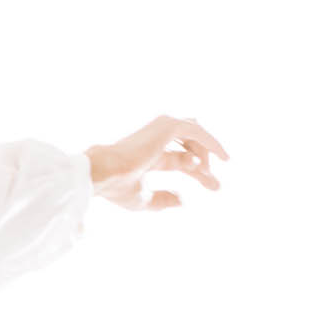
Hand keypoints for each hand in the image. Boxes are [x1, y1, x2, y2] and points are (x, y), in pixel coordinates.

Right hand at [87, 116, 227, 210]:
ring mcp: (161, 129)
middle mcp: (155, 139)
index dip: (198, 173)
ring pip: (195, 134)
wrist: (104, 173)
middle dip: (205, 164)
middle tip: (216, 186)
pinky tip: (221, 156)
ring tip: (211, 173)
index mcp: (148, 154)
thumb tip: (183, 201)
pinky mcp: (168, 126)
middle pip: (190, 146)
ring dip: (207, 153)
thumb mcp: (144, 200)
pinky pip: (197, 131)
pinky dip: (210, 142)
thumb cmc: (116, 187)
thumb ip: (163, 199)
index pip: (180, 159)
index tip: (213, 186)